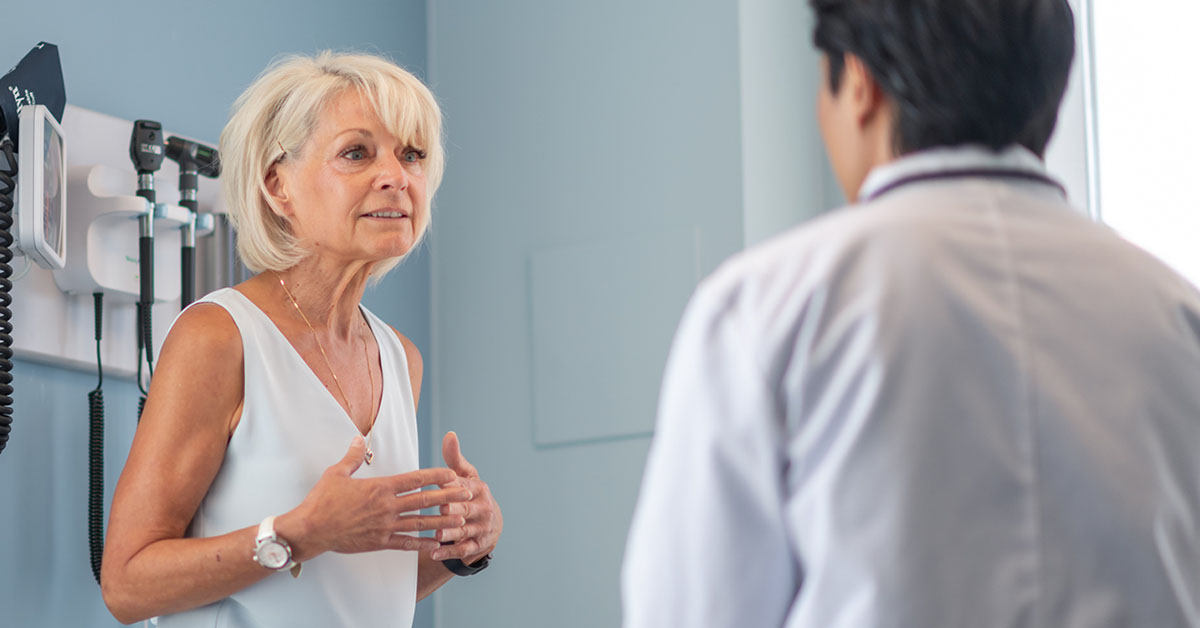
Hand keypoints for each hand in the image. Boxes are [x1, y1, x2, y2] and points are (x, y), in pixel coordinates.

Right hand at [285, 436, 471, 557]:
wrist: (310, 530)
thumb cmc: (322, 501)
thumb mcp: (336, 473)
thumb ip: (352, 457)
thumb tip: (357, 439)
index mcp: (380, 487)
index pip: (414, 479)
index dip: (436, 476)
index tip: (452, 474)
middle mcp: (386, 507)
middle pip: (424, 500)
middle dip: (448, 496)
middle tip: (467, 494)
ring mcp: (384, 526)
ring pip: (420, 523)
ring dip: (442, 521)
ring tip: (461, 520)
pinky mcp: (379, 542)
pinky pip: (405, 543)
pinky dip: (422, 543)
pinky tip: (436, 544)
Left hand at [430, 431, 502, 561]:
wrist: (489, 524)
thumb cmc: (470, 495)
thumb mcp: (466, 476)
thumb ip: (455, 458)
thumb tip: (449, 434)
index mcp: (479, 489)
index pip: (465, 487)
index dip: (453, 487)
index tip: (441, 485)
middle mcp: (483, 508)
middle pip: (467, 509)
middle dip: (455, 510)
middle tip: (441, 509)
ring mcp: (482, 528)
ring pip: (466, 530)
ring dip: (451, 532)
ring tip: (437, 533)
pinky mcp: (478, 545)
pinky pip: (464, 549)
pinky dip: (449, 551)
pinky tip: (434, 552)